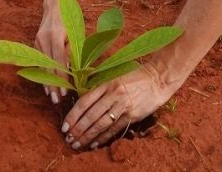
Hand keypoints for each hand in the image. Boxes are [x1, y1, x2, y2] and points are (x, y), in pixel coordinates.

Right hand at [34, 2, 67, 103]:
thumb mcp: (76, 34)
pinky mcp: (35, 43)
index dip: (61, 77)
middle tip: (57, 101)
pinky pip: (39, 62)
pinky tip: (46, 86)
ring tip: (52, 97)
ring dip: (46, 82)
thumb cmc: (71, 19)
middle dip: (52, 85)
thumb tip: (73, 72)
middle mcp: (43, 38)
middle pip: (48, 66)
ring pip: (42, 66)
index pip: (58, 60)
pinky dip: (43, 73)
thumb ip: (73, 51)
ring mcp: (37, 40)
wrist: (56, 4)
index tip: (64, 92)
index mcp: (55, 35)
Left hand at [60, 62, 184, 149]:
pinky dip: (103, 138)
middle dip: (78, 129)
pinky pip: (114, 129)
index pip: (85, 101)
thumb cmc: (133, 77)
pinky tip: (94, 144)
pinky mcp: (132, 115)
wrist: (157, 78)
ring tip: (77, 144)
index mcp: (106, 84)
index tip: (65, 126)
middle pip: (91, 115)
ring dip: (87, 136)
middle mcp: (113, 95)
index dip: (73, 115)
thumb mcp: (114, 76)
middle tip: (68, 139)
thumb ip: (99, 86)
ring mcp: (123, 106)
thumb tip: (81, 99)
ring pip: (101, 124)